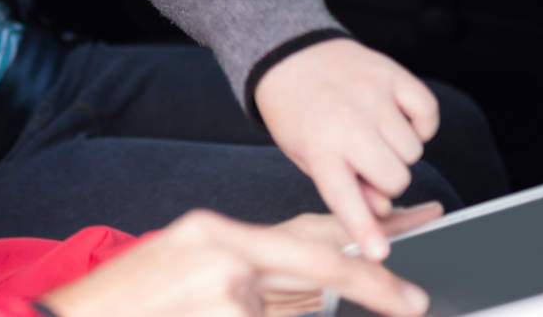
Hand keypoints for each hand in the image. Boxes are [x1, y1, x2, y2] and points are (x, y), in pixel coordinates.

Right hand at [38, 209, 431, 316]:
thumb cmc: (126, 309)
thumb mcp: (186, 272)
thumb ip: (249, 281)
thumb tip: (312, 294)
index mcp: (214, 234)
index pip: (308, 235)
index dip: (364, 248)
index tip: (412, 256)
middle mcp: (223, 253)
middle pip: (319, 268)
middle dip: (373, 286)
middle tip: (416, 300)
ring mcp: (227, 291)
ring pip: (286, 313)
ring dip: (267, 313)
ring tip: (198, 301)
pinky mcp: (228, 315)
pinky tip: (196, 310)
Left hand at [254, 38, 439, 261]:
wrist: (290, 55)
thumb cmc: (297, 112)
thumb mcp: (305, 155)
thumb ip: (342, 184)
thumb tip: (383, 209)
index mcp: (319, 148)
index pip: (345, 198)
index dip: (365, 230)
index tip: (380, 254)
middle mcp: (347, 123)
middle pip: (396, 179)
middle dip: (387, 180)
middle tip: (367, 164)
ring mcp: (373, 97)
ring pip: (415, 152)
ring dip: (400, 151)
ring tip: (374, 135)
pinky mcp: (393, 75)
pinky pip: (429, 114)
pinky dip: (420, 123)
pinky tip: (397, 118)